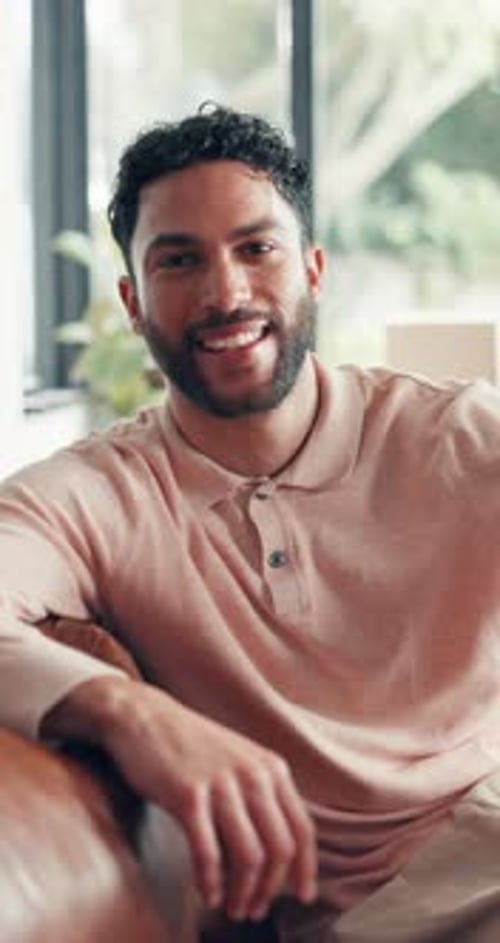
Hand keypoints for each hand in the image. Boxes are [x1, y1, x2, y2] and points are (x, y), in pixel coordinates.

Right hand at [43, 676, 317, 920]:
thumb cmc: (190, 747)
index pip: (302, 828)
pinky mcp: (188, 796)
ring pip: (249, 857)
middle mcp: (253, 775)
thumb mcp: (239, 761)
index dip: (306, 869)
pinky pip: (208, 853)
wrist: (143, 718)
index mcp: (271, 768)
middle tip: (254, 911)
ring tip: (231, 909)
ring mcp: (221, 784)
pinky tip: (206, 895)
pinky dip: (210, 882)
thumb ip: (261, 795)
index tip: (303, 897)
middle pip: (279, 849)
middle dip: (270, 889)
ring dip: (242, 893)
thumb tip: (277, 852)